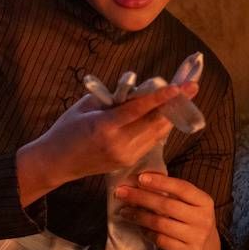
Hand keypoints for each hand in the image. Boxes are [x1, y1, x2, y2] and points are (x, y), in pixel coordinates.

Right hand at [28, 81, 199, 185]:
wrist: (55, 163)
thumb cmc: (65, 130)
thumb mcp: (84, 108)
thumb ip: (110, 99)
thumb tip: (134, 91)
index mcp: (105, 127)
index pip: (138, 110)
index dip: (160, 97)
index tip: (178, 86)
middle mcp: (119, 143)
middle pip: (155, 123)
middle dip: (176, 104)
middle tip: (193, 87)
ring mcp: (125, 155)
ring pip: (157, 134)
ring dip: (172, 115)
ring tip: (185, 98)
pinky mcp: (128, 161)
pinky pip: (150, 142)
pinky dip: (159, 128)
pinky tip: (166, 116)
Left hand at [113, 171, 220, 249]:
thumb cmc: (192, 222)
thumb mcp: (191, 205)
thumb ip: (173, 193)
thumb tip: (142, 179)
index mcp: (204, 202)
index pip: (182, 188)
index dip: (160, 182)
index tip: (140, 178)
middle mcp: (203, 219)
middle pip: (166, 205)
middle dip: (140, 197)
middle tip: (121, 193)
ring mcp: (196, 237)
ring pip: (160, 223)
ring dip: (138, 216)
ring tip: (124, 211)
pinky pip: (160, 239)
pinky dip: (146, 232)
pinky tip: (139, 227)